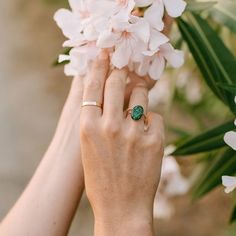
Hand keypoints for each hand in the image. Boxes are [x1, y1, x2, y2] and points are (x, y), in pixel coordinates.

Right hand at [80, 52, 164, 235]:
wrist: (121, 208)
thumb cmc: (101, 178)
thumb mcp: (89, 147)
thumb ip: (96, 120)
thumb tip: (106, 96)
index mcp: (87, 127)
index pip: (93, 85)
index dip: (99, 66)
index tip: (105, 53)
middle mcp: (109, 126)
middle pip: (117, 82)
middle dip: (121, 73)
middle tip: (124, 69)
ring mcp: (133, 133)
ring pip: (141, 95)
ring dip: (139, 97)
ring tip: (137, 110)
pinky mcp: (154, 141)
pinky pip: (155, 116)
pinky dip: (151, 121)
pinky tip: (146, 134)